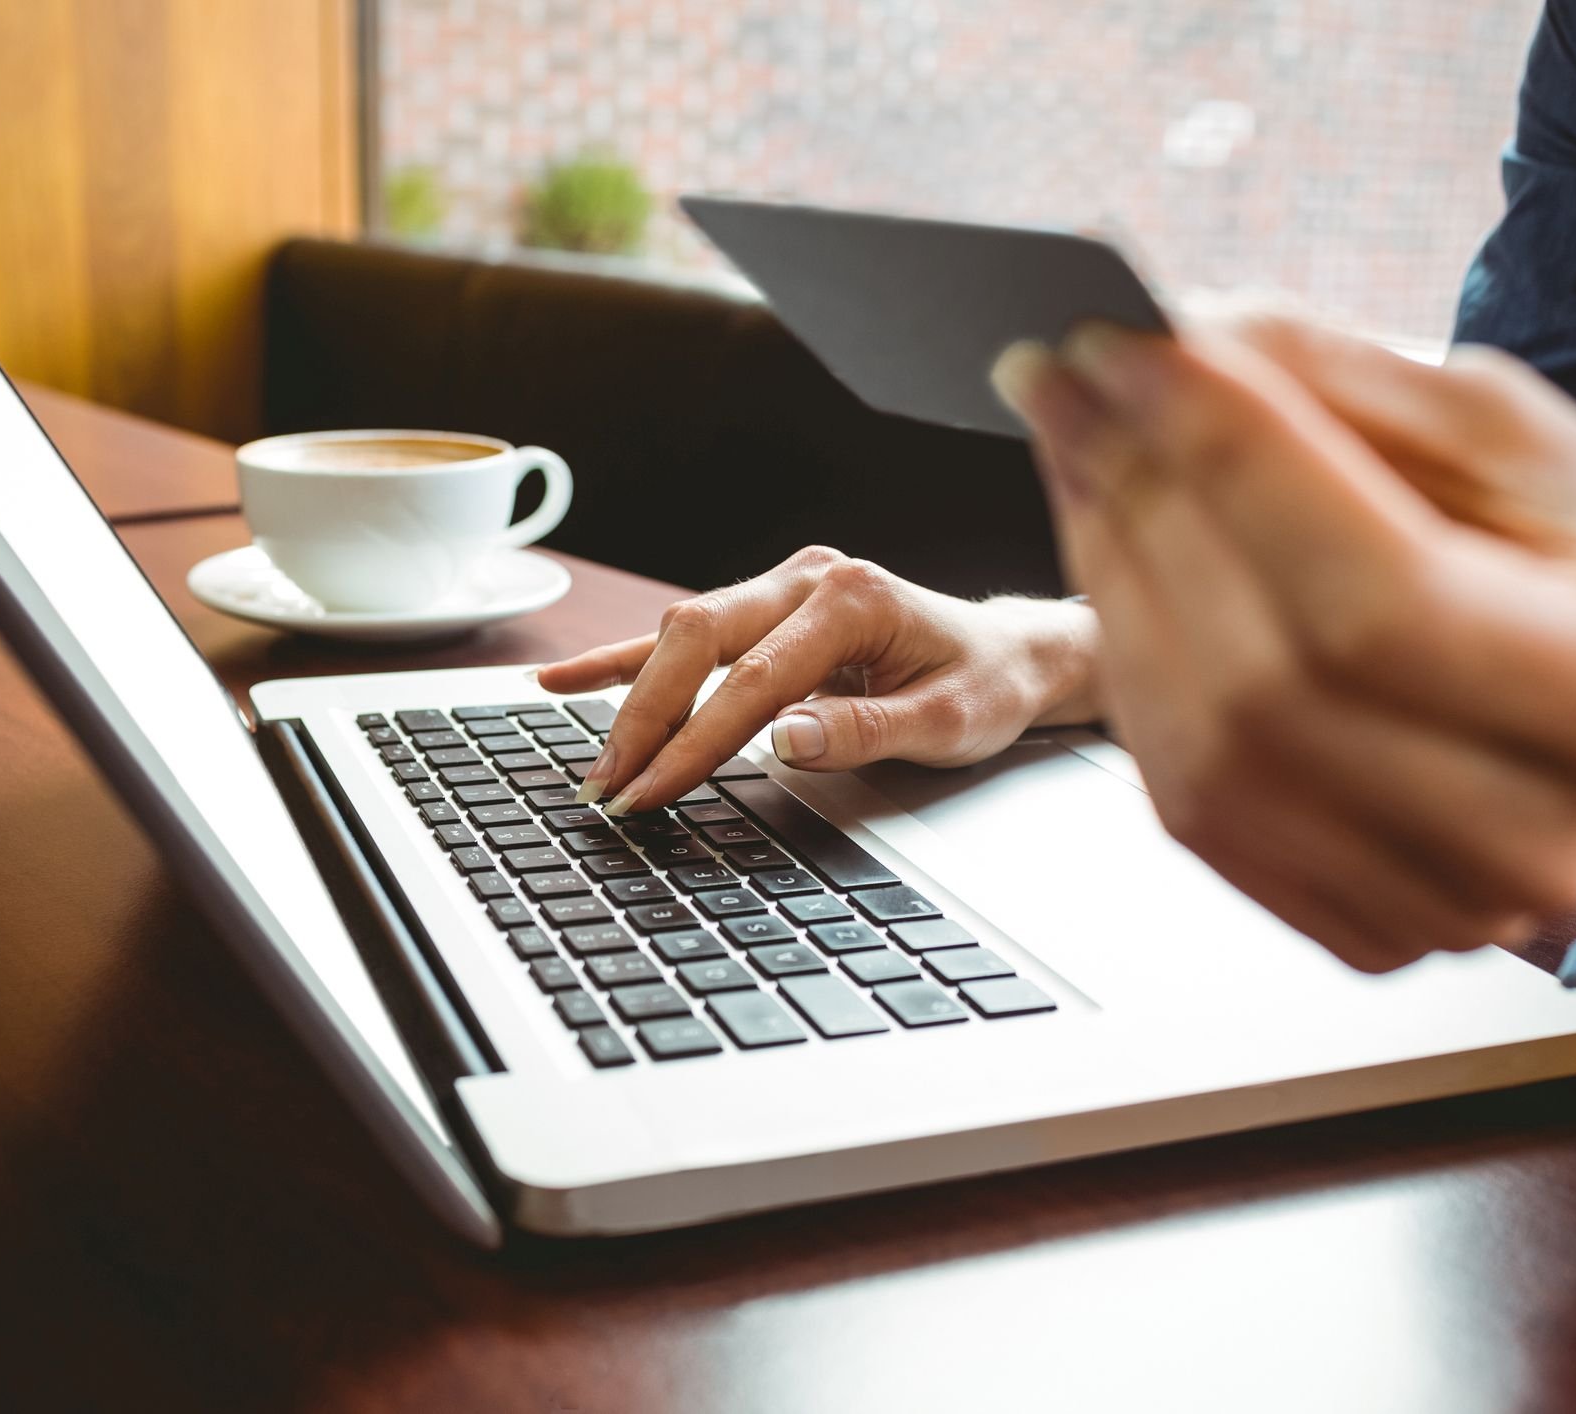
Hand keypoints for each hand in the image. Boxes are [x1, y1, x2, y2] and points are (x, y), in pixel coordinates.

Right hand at [534, 546, 1102, 814]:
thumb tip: (784, 741)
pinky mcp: (767, 607)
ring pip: (681, 633)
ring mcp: (783, 586)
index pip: (752, 678)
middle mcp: (809, 577)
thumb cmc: (985, 684)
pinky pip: (686, 635)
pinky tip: (567, 681)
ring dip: (631, 699)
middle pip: (697, 639)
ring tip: (595, 764)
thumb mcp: (947, 722)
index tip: (654, 792)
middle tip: (612, 788)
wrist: (1008, 654)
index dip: (696, 741)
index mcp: (852, 597)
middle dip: (645, 719)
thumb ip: (864, 730)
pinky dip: (626, 660)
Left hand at [993, 313, 1575, 970]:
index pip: (1380, 594)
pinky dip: (1125, 664)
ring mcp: (1438, 904)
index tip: (1124, 350)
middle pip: (1271, 685)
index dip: (1231, 464)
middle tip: (1069, 382)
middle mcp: (1540, 834)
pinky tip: (1111, 553)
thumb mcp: (1511, 431)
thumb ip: (1347, 386)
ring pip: (1206, 753)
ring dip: (1112, 580)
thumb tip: (1189, 342)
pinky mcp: (1348, 929)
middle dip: (1144, 505)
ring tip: (1081, 451)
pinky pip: (1186, 798)